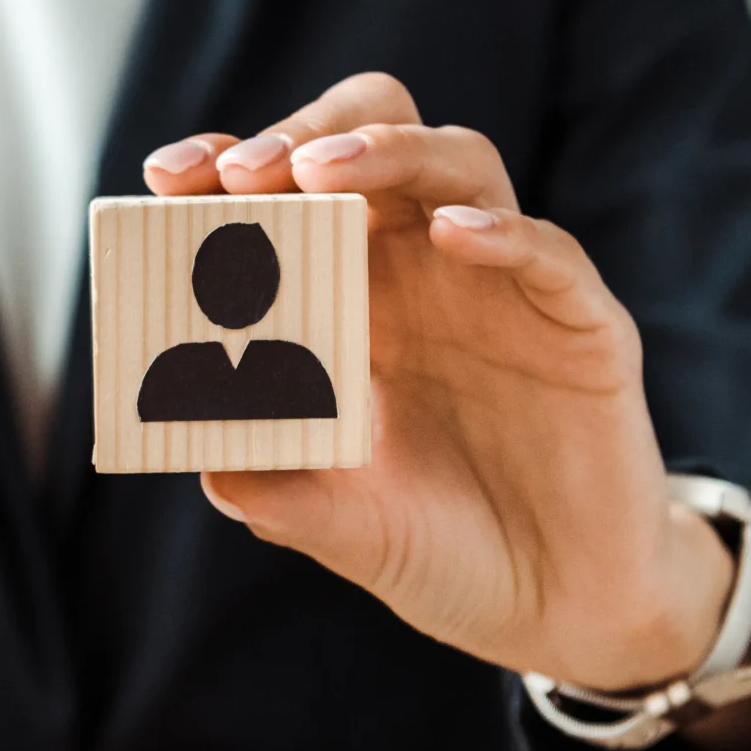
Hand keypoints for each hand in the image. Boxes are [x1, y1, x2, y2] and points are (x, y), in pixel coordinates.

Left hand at [144, 72, 741, 696]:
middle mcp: (428, 274)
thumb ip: (275, 494)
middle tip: (238, 171)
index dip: (233, 169)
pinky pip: (551, 255)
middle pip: (375, 142)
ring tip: (319, 174)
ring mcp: (508, 291)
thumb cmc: (442, 552)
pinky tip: (451, 237)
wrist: (554, 615)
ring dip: (388, 152)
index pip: (293, 194)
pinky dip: (504, 233)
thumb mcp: (341, 529)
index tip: (166, 176)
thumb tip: (205, 461)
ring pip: (459, 166)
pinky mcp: (584, 330)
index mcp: (356, 299)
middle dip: (305, 135)